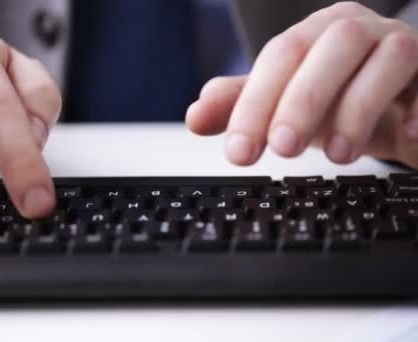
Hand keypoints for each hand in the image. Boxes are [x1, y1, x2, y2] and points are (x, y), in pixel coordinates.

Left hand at [187, 2, 417, 167]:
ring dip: (357, 109)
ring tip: (339, 156)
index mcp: (313, 35)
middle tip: (282, 149)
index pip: (278, 58)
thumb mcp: (287, 108)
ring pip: (385, 59)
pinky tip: (403, 135)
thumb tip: (195, 116)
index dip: (254, 103)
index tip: (238, 151)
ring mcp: (402, 45)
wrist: (403, 108)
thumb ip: (244, 108)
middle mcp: (356, 31)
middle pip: (326, 50)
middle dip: (300, 101)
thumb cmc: (338, 104)